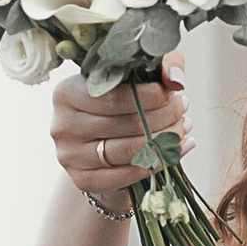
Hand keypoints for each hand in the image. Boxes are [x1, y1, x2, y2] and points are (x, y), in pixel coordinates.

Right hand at [50, 60, 187, 203]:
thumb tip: (175, 80)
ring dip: (164, 142)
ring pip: (129, 151)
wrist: (94, 142)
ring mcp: (70, 156)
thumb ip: (157, 65)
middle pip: (125, 125)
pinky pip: (127, 175)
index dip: (151, 97)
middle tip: (183, 113)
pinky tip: (175, 153)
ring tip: (183, 130)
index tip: (173, 95)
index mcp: (66, 92)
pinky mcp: (82, 180)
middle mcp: (63, 125)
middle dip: (164, 119)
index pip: (115, 97)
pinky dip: (156, 164)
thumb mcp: (131, 75)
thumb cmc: (113, 103)